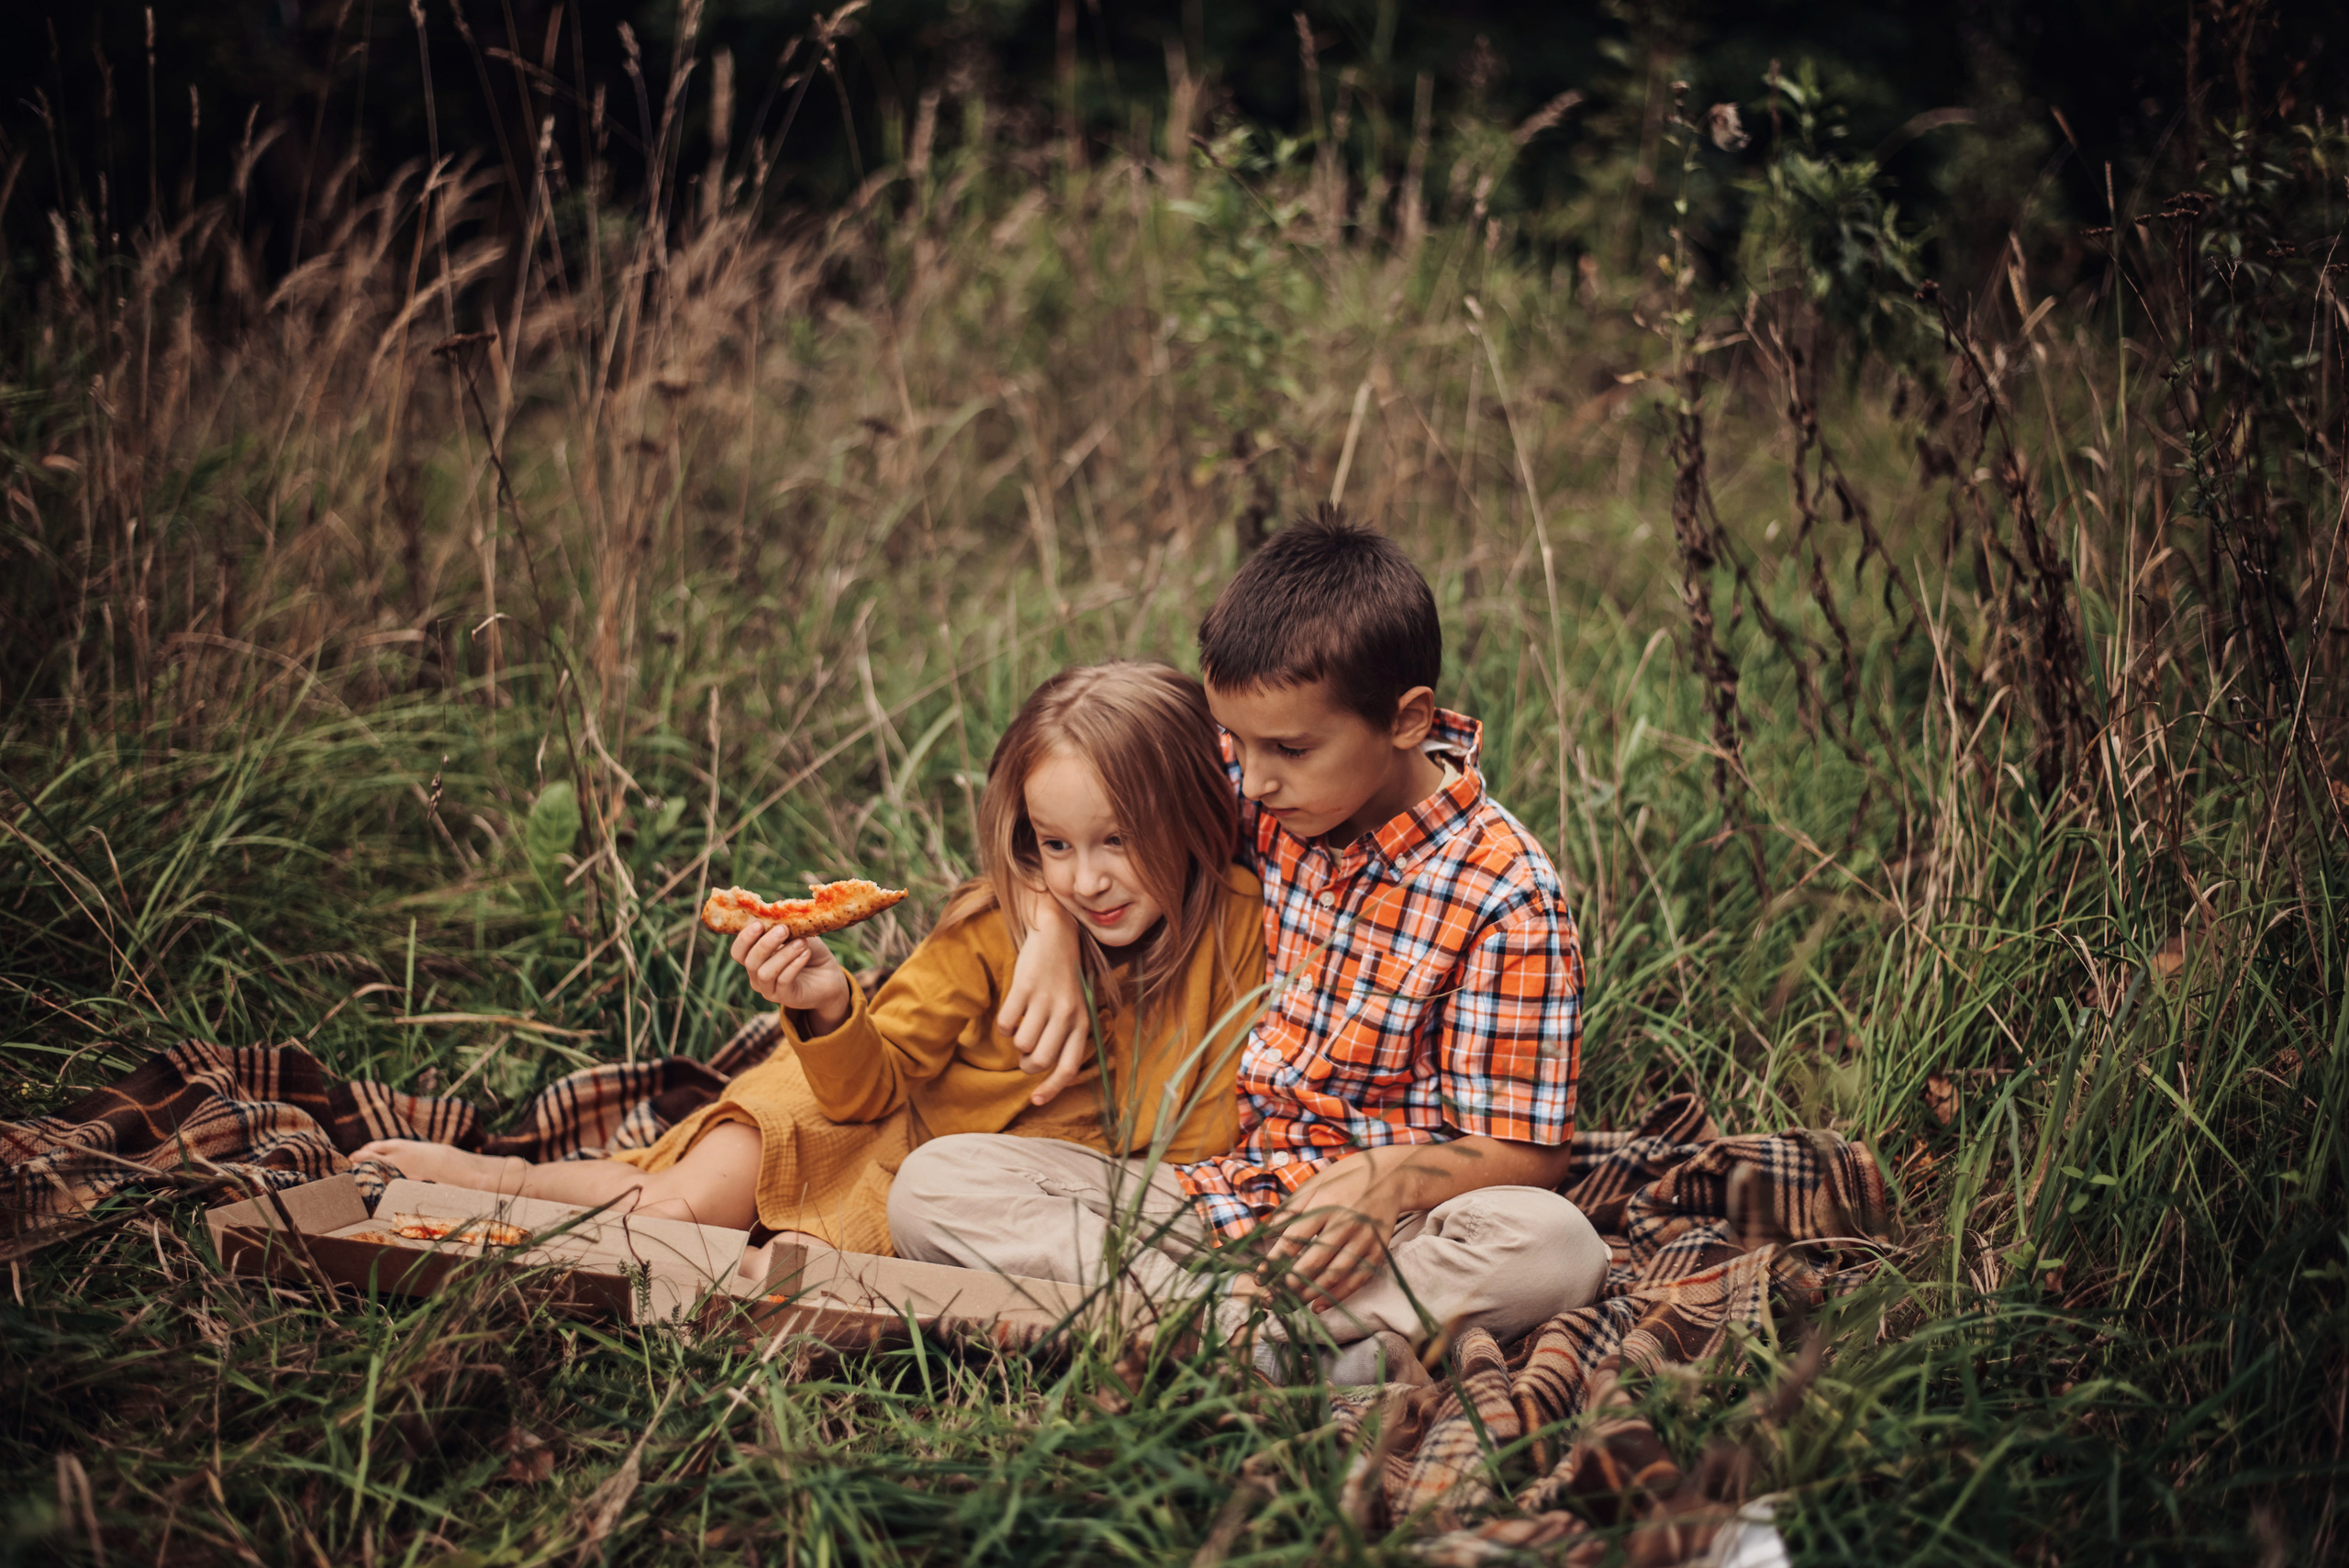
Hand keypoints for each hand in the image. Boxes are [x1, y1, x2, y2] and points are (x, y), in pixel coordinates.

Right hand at [731, 920, 852, 1031]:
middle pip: (750, 961)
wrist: (830, 975)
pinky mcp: (785, 997)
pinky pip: (784, 981)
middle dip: (766, 943)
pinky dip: (794, 965)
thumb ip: (784, 927)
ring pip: (765, 973)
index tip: (760, 924)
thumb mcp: (797, 934)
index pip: (738, 951)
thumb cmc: (809, 951)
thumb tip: (776, 915)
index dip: (744, 938)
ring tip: (802, 942)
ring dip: (783, 954)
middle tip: (784, 929)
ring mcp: (769, 989)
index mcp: (755, 958)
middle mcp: (757, 975)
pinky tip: (806, 954)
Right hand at [998, 893, 1091, 1104]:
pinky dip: (1004, 1025)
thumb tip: (1049, 1073)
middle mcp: (1067, 1014)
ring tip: (1022, 1027)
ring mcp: (1046, 1001)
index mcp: (1083, 1023)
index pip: (1068, 1068)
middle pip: (1039, 1061)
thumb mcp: (1076, 1008)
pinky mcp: (1025, 988)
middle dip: (1027, 1064)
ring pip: (1020, 1045)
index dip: (1051, 1089)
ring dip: (1015, 1043)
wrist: (1056, 935)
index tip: (1034, 1101)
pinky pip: (1006, 1024)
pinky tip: (1012, 1014)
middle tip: (1025, 1053)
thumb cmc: (1065, 979)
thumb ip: (1068, 1037)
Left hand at [1262, 1153, 1405, 1309]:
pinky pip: (1357, 1280)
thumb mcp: (1316, 1183)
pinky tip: (1318, 1306)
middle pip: (1313, 1261)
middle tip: (1275, 1297)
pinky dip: (1337, 1296)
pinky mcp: (1378, 1250)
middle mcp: (1345, 1224)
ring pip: (1334, 1275)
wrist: (1393, 1175)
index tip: (1261, 1277)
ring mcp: (1363, 1239)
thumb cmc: (1347, 1178)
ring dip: (1310, 1293)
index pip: (1293, 1240)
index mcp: (1325, 1205)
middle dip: (1291, 1283)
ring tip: (1292, 1302)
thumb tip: (1266, 1231)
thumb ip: (1291, 1207)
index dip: (1274, 1262)